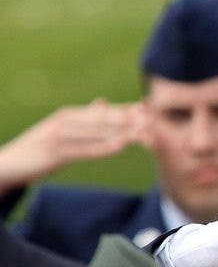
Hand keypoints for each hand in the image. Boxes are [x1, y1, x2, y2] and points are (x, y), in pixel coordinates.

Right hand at [0, 99, 145, 191]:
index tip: (150, 109)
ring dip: (121, 132)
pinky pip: (84, 149)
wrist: (7, 164)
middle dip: (129, 119)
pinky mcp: (53, 152)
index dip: (127, 110)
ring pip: (96, 133)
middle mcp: (64, 121)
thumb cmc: (39, 149)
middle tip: (154, 119)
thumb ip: (85, 118)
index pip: (103, 111)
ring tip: (144, 132)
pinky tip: (120, 146)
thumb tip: (103, 102)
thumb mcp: (64, 130)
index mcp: (69, 115)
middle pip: (103, 119)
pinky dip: (103, 147)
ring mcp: (58, 136)